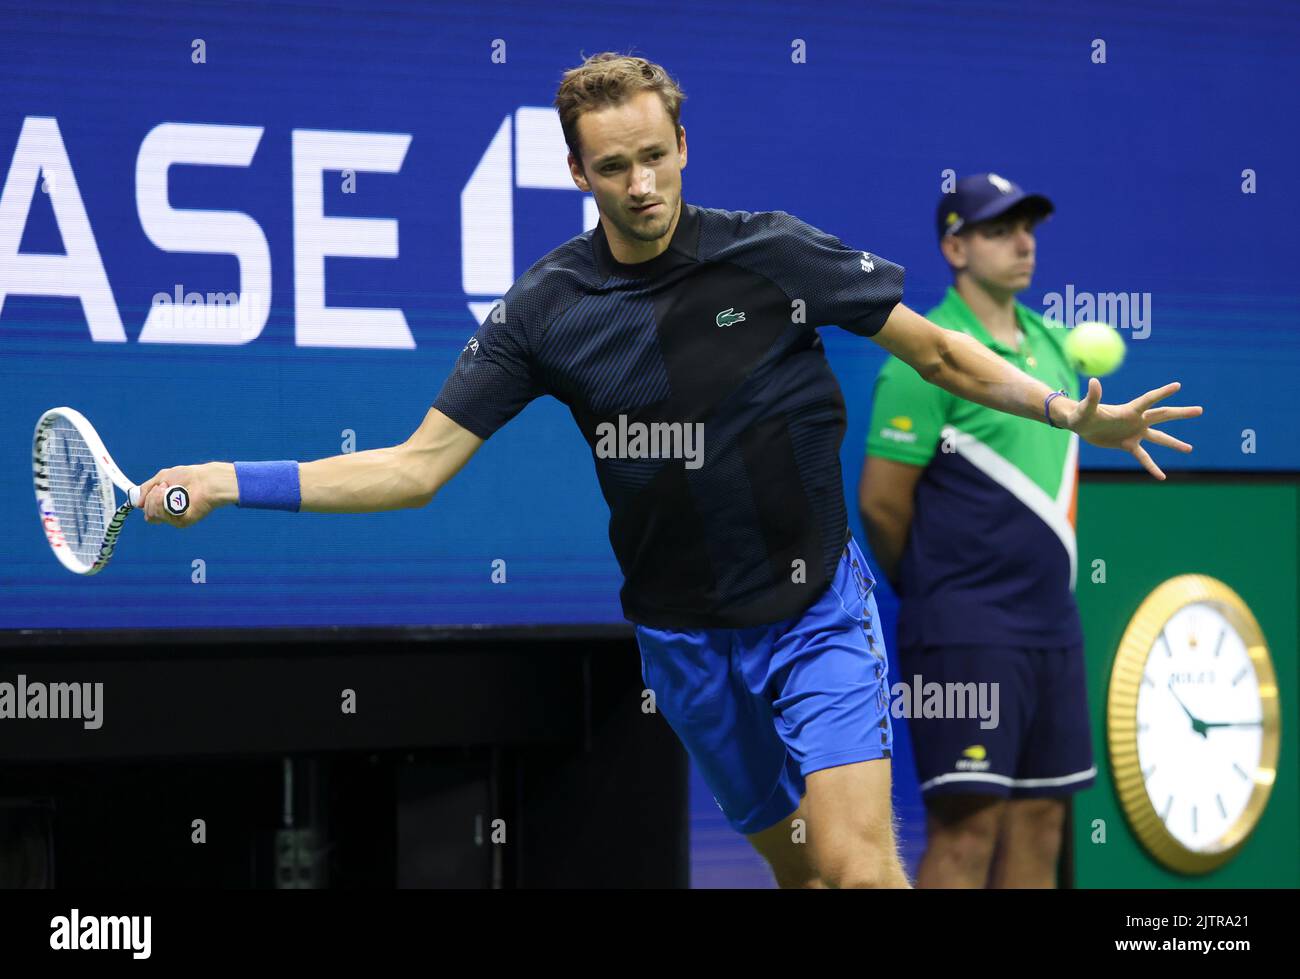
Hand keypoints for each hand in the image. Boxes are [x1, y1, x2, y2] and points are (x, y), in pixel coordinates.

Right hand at [137, 462, 236, 527]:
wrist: (204, 480)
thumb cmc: (188, 476)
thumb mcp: (162, 477)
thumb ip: (146, 489)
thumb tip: (138, 504)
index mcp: (165, 504)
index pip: (148, 510)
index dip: (147, 501)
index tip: (155, 489)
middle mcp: (169, 513)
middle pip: (148, 513)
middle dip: (152, 497)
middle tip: (165, 486)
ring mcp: (175, 518)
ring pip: (153, 515)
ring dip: (157, 498)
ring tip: (170, 489)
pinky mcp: (181, 522)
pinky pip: (162, 516)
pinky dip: (164, 503)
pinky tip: (174, 496)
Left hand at [1062, 378, 1202, 479]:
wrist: (1080, 425)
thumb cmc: (1081, 413)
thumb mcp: (1086, 408)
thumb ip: (1092, 397)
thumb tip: (1093, 381)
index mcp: (1129, 410)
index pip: (1149, 400)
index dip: (1162, 393)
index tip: (1178, 386)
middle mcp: (1136, 420)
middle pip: (1163, 415)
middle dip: (1181, 413)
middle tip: (1199, 410)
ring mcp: (1134, 433)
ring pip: (1159, 438)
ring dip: (1173, 443)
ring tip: (1190, 449)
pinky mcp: (1128, 445)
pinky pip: (1144, 457)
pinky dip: (1152, 467)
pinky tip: (1162, 477)